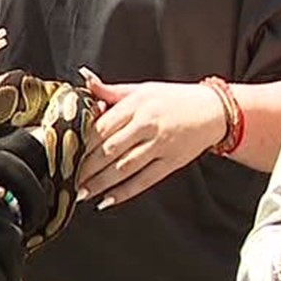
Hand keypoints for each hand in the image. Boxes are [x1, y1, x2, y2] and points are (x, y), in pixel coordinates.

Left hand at [74, 69, 227, 207]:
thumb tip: (86, 80)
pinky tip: (107, 200)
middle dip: (86, 167)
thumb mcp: (143, 89)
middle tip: (67, 178)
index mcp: (137, 104)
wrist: (214, 110)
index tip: (66, 154)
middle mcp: (148, 124)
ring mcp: (161, 145)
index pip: (102, 126)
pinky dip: (124, 192)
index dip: (82, 144)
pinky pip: (144, 181)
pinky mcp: (172, 163)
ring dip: (100, 183)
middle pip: (110, 150)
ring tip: (81, 192)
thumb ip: (112, 91)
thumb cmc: (175, 98)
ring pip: (124, 168)